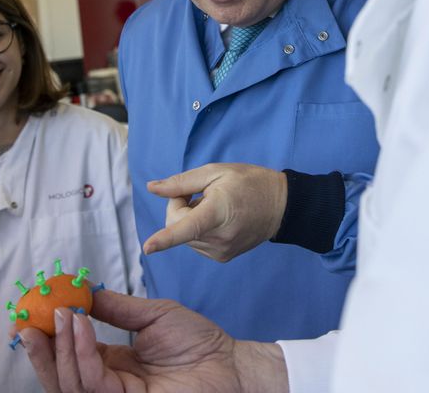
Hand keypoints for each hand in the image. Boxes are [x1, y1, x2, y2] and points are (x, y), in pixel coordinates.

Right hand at [22, 290, 286, 392]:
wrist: (230, 363)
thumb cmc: (198, 342)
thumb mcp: (150, 315)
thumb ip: (115, 307)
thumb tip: (81, 291)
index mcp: (111, 365)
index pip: (69, 355)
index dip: (48, 337)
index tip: (32, 311)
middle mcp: (108, 384)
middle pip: (60, 376)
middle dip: (41, 349)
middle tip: (29, 319)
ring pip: (70, 382)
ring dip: (60, 348)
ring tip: (62, 315)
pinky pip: (94, 383)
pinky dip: (82, 355)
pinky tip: (80, 327)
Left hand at [142, 164, 286, 261]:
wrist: (281, 207)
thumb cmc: (249, 183)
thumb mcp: (216, 172)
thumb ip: (182, 182)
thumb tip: (152, 188)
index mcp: (218, 211)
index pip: (187, 227)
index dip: (165, 238)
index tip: (147, 248)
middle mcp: (219, 236)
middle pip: (177, 226)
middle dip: (179, 207)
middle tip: (200, 194)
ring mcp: (221, 250)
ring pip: (184, 236)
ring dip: (189, 219)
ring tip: (214, 206)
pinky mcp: (221, 257)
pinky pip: (195, 243)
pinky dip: (198, 230)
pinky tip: (218, 219)